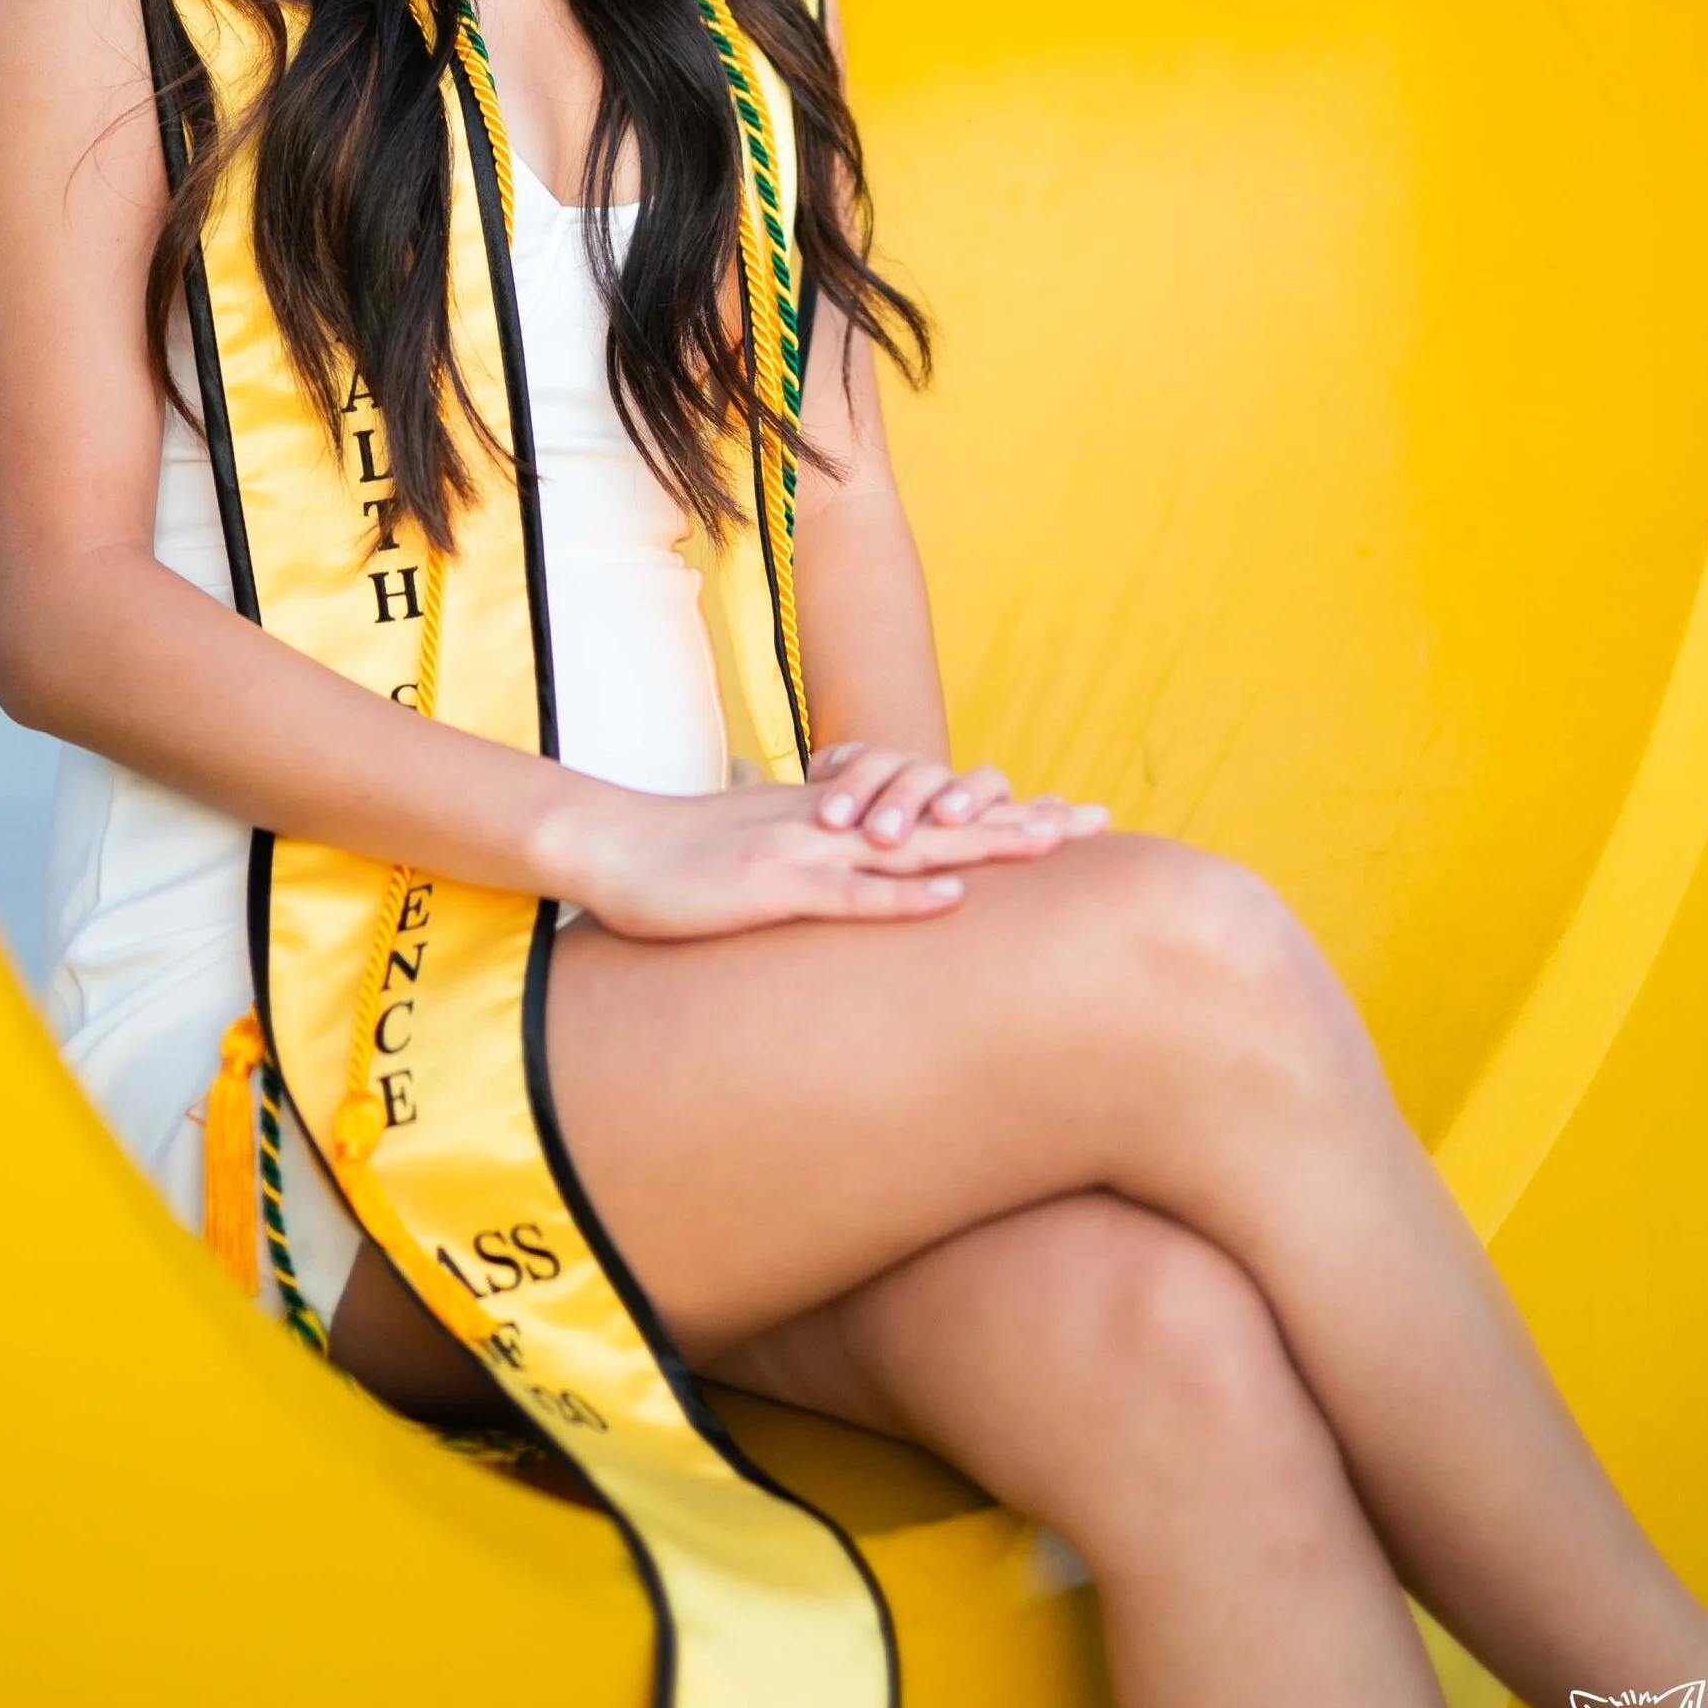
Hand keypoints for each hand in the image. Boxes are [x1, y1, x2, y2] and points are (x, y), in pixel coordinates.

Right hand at [540, 756, 1110, 943]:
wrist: (611, 845)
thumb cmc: (682, 860)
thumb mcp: (761, 852)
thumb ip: (811, 859)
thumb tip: (852, 874)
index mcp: (837, 820)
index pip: (935, 811)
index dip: (1004, 813)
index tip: (1071, 818)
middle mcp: (834, 826)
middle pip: (946, 819)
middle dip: (1022, 822)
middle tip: (1097, 820)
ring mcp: (807, 853)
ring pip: (912, 848)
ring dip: (983, 845)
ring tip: (1052, 846)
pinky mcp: (773, 888)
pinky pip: (849, 895)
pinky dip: (902, 896)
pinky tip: (950, 896)